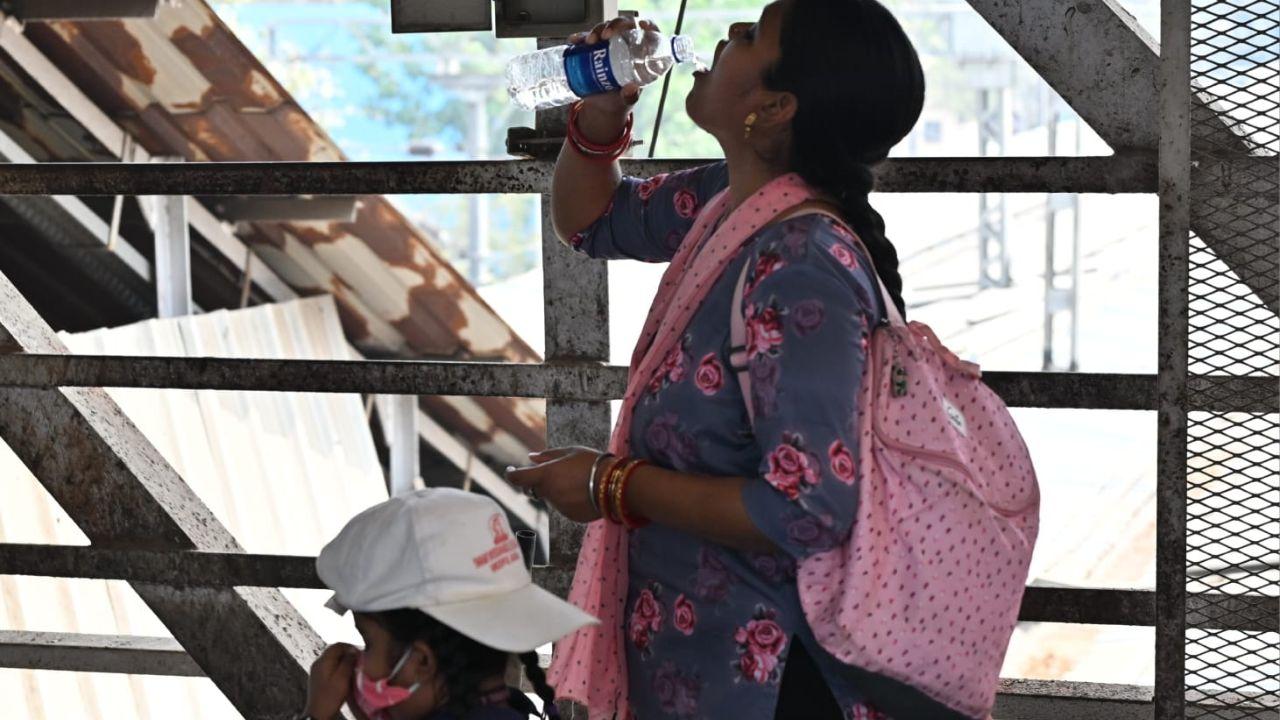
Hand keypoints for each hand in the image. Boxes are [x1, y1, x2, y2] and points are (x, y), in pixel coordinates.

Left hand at [304, 643, 358, 719]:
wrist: (318, 714)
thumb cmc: (331, 697)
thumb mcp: (342, 678)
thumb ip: (348, 662)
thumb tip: (353, 651)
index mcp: (323, 661)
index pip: (337, 645)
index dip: (350, 646)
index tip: (360, 653)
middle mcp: (318, 663)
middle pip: (334, 651)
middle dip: (347, 653)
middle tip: (358, 660)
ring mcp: (316, 671)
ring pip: (332, 659)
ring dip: (343, 660)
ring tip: (353, 668)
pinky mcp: (318, 678)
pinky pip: (329, 666)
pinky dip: (338, 667)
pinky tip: (344, 675)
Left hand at [506, 447, 605, 522]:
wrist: (615, 485)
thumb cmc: (592, 462)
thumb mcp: (571, 452)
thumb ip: (548, 455)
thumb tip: (531, 457)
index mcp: (545, 475)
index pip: (518, 478)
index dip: (511, 474)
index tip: (511, 470)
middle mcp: (549, 493)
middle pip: (534, 489)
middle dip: (539, 482)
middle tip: (555, 473)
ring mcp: (559, 507)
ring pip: (551, 497)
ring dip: (557, 490)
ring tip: (578, 480)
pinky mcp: (570, 516)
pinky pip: (564, 506)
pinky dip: (569, 499)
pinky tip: (585, 492)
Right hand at [566, 18, 659, 139]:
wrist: (601, 107)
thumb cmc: (620, 100)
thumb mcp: (627, 100)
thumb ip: (630, 96)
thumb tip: (631, 88)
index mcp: (638, 55)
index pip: (645, 34)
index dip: (646, 26)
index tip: (641, 25)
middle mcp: (623, 46)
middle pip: (623, 26)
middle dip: (614, 25)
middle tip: (606, 35)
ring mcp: (607, 46)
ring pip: (604, 29)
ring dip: (596, 30)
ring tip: (590, 41)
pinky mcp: (591, 50)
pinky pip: (585, 39)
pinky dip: (579, 38)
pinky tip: (574, 41)